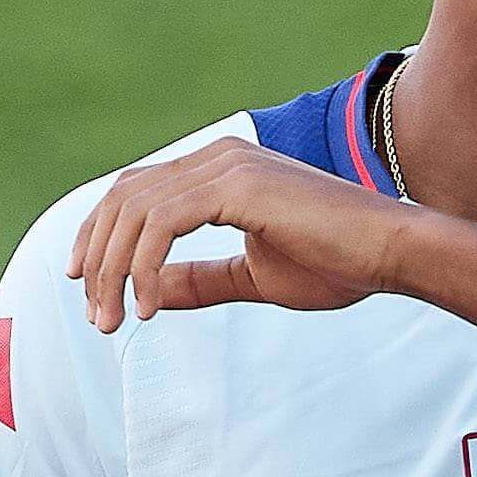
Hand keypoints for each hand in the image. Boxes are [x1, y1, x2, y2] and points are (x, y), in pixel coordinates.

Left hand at [65, 137, 419, 332]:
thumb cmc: (337, 265)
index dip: (100, 236)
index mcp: (220, 169)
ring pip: (135, 212)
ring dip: (114, 271)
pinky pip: (162, 225)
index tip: (86, 285)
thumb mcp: (252, 278)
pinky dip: (144, 268)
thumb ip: (200, 280)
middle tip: (95, 316)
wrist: (390, 253)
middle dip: (98, 260)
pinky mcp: (236, 186)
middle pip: (124, 198)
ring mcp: (226, 165)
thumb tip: (151, 293)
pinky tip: (148, 307)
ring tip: (113, 320)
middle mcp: (217, 156)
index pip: (136, 192)